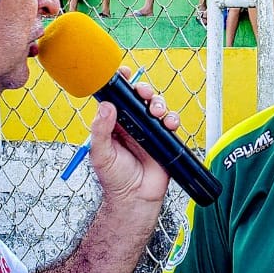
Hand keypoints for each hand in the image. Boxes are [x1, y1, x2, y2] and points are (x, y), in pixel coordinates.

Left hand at [88, 66, 176, 205]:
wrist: (135, 199)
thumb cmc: (115, 179)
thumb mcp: (101, 154)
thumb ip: (101, 130)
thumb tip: (106, 106)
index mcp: (114, 123)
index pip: (117, 97)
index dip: (121, 83)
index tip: (123, 73)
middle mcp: (132, 124)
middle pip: (139, 97)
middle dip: (143, 90)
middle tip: (143, 93)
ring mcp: (148, 130)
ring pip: (156, 105)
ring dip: (158, 103)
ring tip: (156, 113)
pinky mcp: (164, 139)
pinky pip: (171, 122)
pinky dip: (172, 118)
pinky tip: (168, 124)